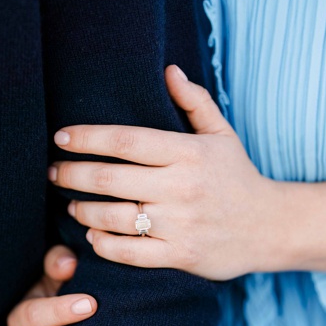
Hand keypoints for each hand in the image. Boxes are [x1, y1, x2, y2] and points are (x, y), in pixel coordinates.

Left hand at [50, 66, 279, 280]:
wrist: (271, 227)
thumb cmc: (238, 177)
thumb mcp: (222, 135)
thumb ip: (195, 102)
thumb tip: (169, 71)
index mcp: (189, 153)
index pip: (126, 140)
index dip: (87, 137)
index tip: (62, 138)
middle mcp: (183, 188)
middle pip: (110, 178)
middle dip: (72, 174)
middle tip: (54, 172)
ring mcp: (182, 224)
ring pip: (113, 217)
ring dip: (82, 210)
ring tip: (72, 205)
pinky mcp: (181, 255)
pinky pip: (129, 252)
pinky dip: (103, 243)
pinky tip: (94, 234)